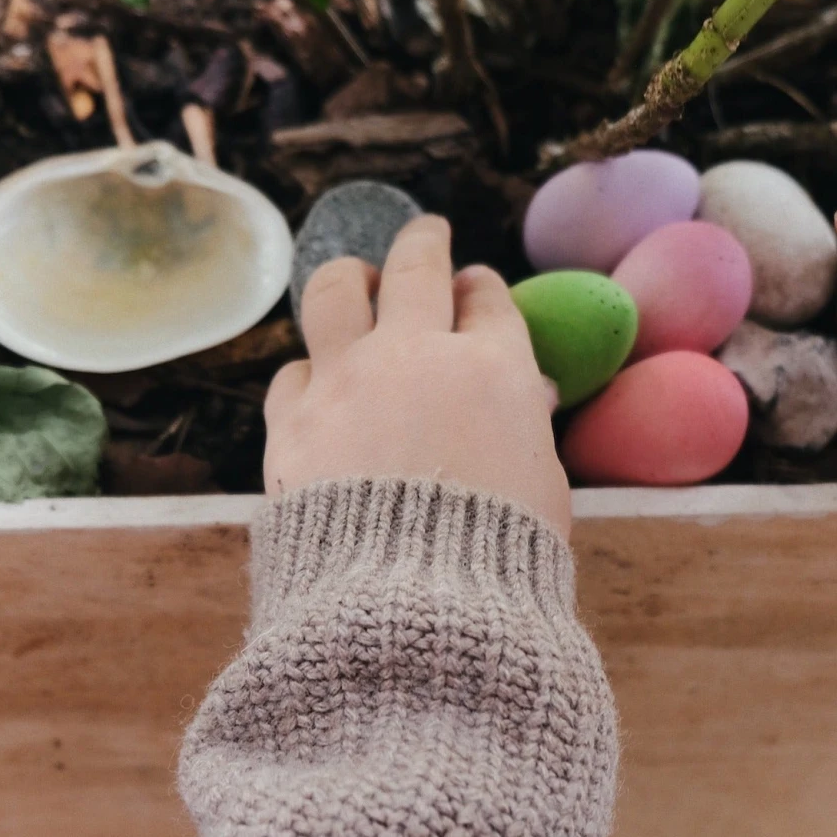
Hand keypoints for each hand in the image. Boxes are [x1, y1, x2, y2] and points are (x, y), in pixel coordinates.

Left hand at [264, 215, 571, 533]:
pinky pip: (292, 372)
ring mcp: (346, 381)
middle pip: (415, 267)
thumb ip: (527, 430)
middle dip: (424, 242)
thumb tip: (525, 395)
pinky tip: (315, 380)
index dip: (481, 291)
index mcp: (492, 369)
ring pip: (334, 291)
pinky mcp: (291, 422)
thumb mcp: (545, 490)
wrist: (411, 603)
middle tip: (427, 233)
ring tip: (354, 278)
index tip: (476, 288)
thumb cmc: (500, 557)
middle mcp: (415, 355)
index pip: (487, 302)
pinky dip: (309, 372)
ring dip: (348, 276)